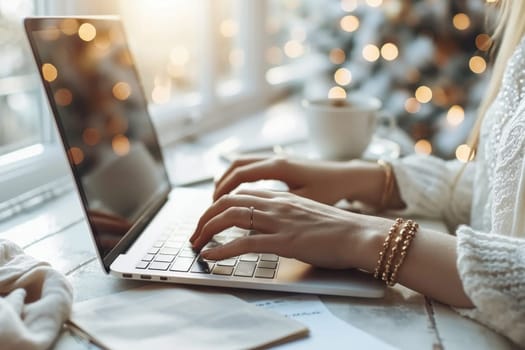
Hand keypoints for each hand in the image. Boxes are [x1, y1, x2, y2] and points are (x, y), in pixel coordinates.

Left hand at [190, 189, 390, 269]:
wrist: (361, 233)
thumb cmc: (338, 228)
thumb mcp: (307, 213)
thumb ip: (286, 215)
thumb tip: (268, 225)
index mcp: (282, 198)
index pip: (240, 194)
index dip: (218, 204)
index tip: (209, 218)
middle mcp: (276, 204)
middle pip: (228, 201)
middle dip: (205, 216)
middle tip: (195, 232)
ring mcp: (280, 221)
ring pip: (231, 217)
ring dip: (207, 229)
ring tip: (196, 243)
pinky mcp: (285, 241)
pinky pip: (245, 244)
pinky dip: (223, 249)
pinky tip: (211, 255)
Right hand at [214, 156, 362, 204]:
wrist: (351, 177)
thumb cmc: (331, 190)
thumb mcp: (303, 203)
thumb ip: (276, 209)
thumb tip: (250, 222)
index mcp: (278, 167)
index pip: (240, 175)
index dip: (223, 191)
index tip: (212, 207)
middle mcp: (275, 159)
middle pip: (236, 166)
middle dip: (220, 185)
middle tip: (211, 205)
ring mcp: (279, 159)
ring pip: (243, 164)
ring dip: (229, 180)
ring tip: (220, 200)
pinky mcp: (283, 165)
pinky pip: (253, 167)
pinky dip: (241, 179)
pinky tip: (240, 194)